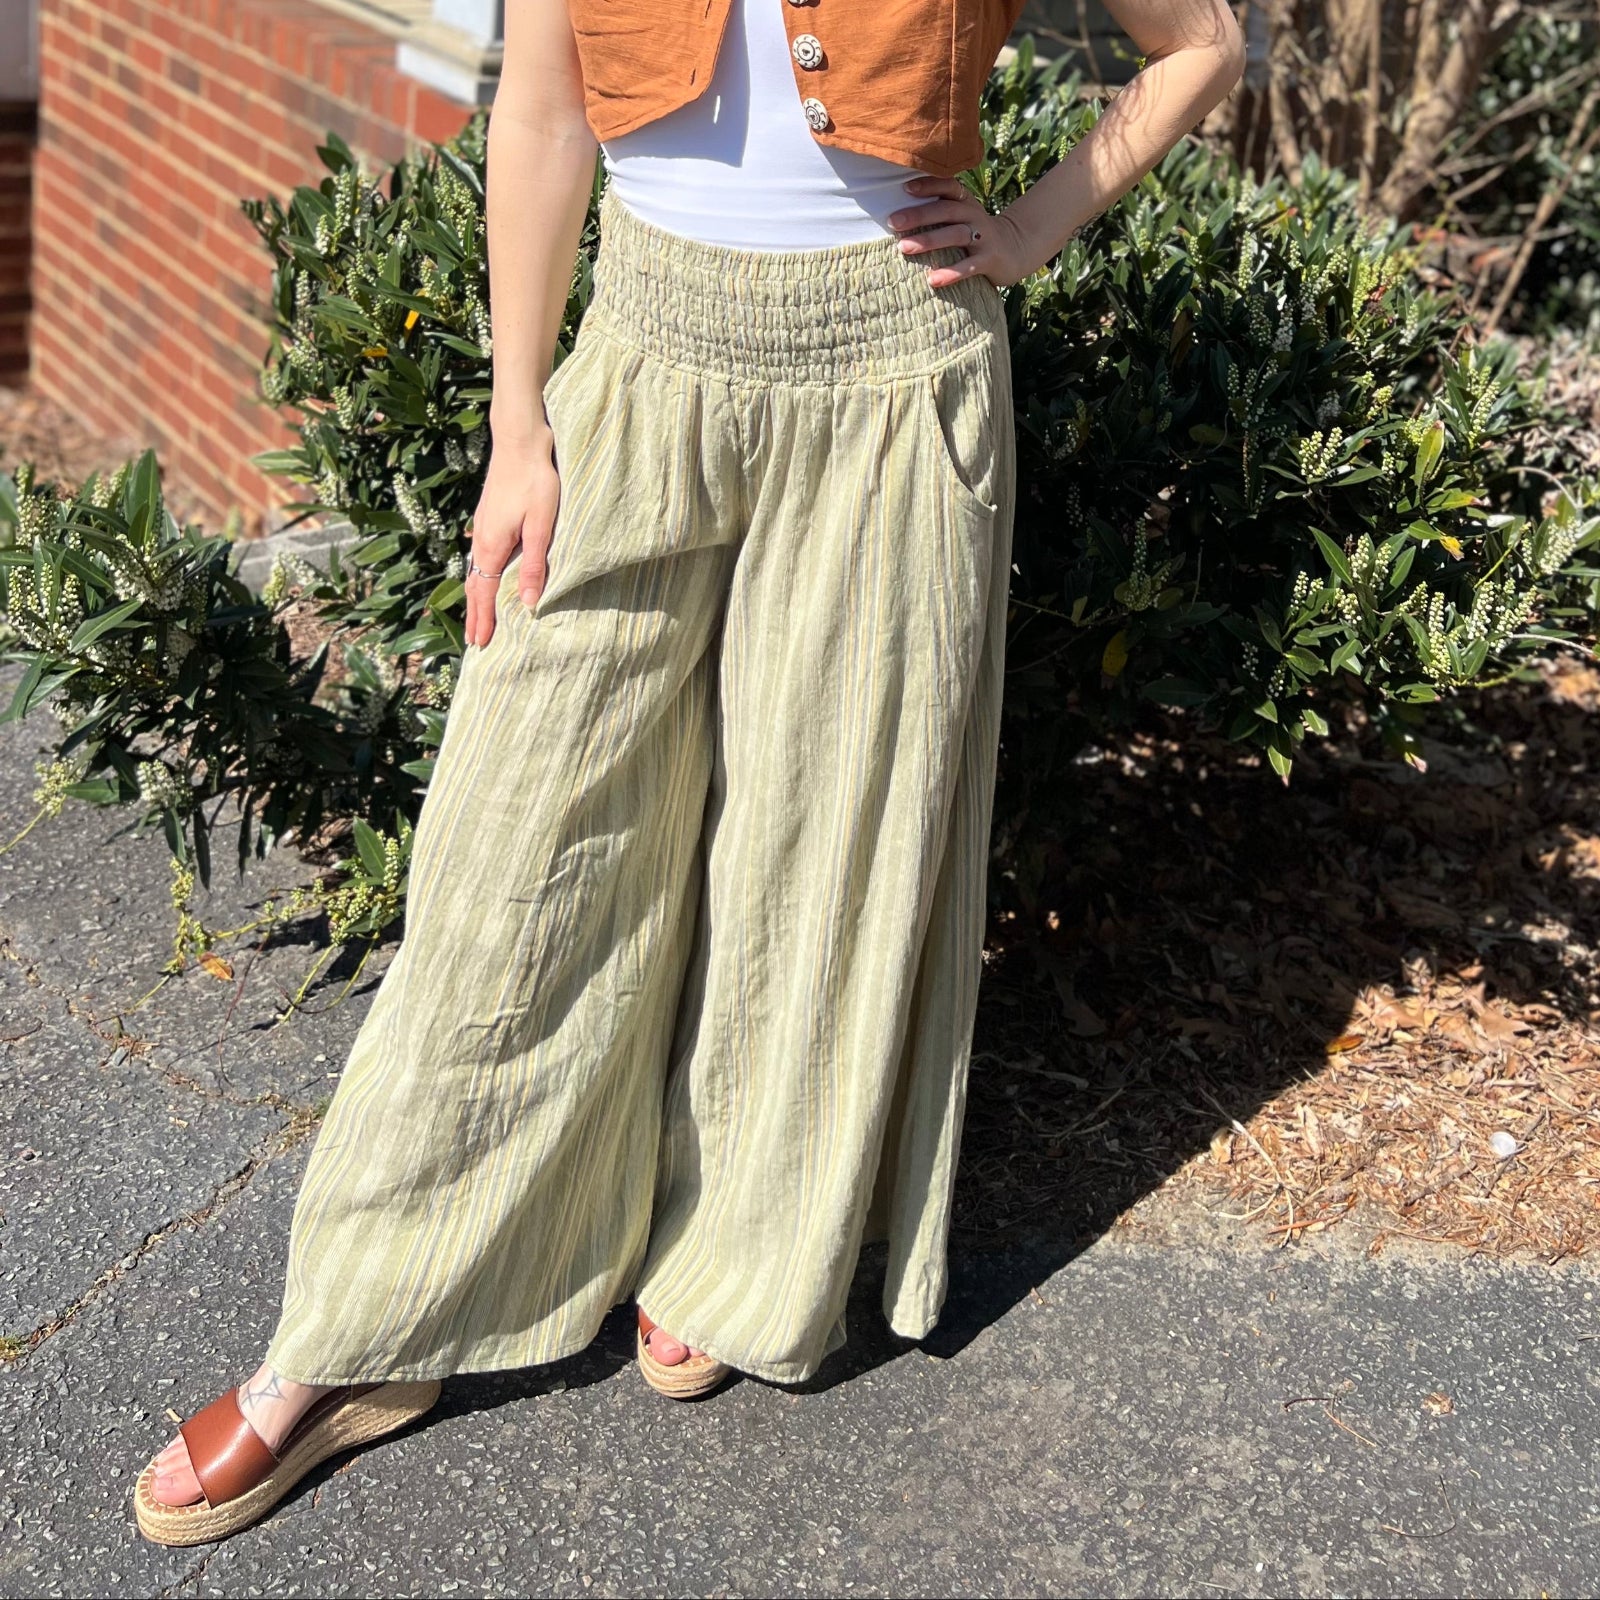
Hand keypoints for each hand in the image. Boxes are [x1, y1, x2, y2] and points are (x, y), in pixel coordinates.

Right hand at [464, 422, 560, 648]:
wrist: (520, 441)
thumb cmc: (535, 481)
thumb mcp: (541, 527)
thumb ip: (534, 566)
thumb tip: (529, 604)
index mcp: (493, 546)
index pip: (486, 594)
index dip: (484, 620)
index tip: (481, 644)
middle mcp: (482, 539)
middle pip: (475, 585)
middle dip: (475, 614)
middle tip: (474, 642)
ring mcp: (483, 527)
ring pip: (475, 570)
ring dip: (476, 597)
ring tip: (477, 616)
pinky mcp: (489, 517)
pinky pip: (479, 556)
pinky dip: (480, 577)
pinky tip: (485, 577)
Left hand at [889, 176, 1032, 289]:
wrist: (1014, 249)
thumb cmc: (975, 232)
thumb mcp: (961, 216)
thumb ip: (938, 210)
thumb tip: (897, 213)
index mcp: (965, 202)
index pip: (947, 187)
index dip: (928, 185)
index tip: (905, 188)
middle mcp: (974, 215)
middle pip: (946, 210)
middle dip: (919, 215)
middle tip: (893, 222)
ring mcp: (983, 237)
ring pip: (955, 235)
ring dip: (929, 241)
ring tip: (904, 248)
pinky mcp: (989, 259)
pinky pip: (969, 266)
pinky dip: (951, 273)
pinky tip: (933, 280)